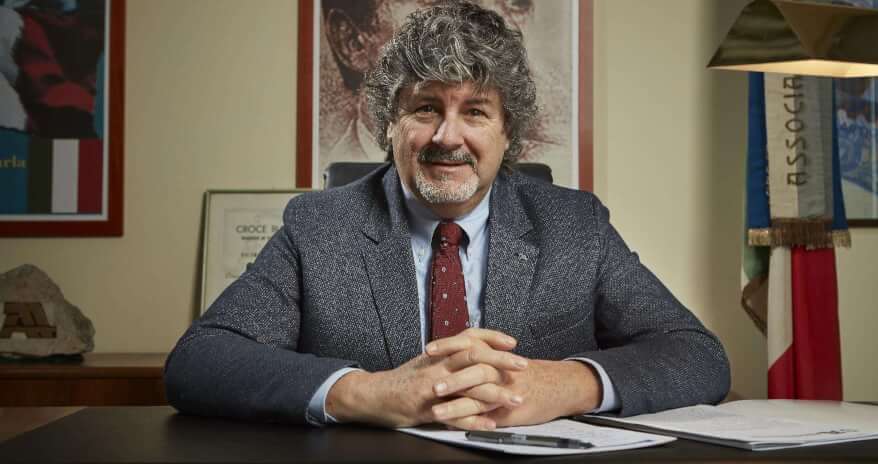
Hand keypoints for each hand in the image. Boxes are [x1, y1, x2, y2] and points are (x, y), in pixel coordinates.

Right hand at [325, 329, 527, 428]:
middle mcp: (437, 366)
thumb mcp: (428, 361)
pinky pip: (454, 415)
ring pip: (468, 387)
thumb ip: (450, 356)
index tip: (513, 342)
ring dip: (495, 393)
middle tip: (523, 365)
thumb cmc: (404, 380)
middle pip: (473, 356)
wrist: (373, 395)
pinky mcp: (426, 409)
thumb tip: (477, 351)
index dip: (492, 337)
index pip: (470, 337)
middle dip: (502, 361)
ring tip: (516, 399)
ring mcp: (432, 387)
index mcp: (439, 354)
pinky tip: (491, 424)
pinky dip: (474, 420)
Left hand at [428, 335, 602, 426]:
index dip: (448, 346)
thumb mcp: (506, 358)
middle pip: (471, 367)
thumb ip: (485, 355)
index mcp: (495, 354)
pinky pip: (486, 414)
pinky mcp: (507, 409)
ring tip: (435, 411)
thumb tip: (458, 353)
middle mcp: (499, 369)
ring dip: (454, 404)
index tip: (428, 349)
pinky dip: (469, 420)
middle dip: (448, 375)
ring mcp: (503, 390)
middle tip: (428, 381)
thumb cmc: (529, 373)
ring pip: (477, 394)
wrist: (559, 385)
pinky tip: (455, 425)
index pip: (468, 345)